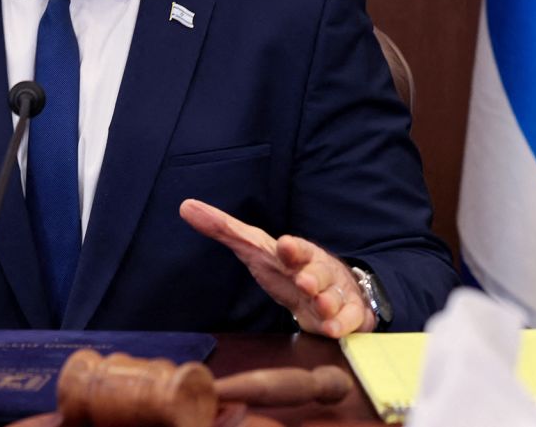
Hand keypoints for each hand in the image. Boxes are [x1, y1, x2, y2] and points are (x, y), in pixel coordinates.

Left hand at [179, 199, 375, 337]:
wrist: (329, 287)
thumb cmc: (285, 267)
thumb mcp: (254, 249)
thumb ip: (223, 230)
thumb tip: (185, 206)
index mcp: (296, 254)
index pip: (295, 247)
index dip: (291, 248)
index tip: (286, 245)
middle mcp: (318, 270)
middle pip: (317, 271)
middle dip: (312, 276)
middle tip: (303, 282)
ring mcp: (334, 292)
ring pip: (334, 295)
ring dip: (327, 301)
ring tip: (320, 306)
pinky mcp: (347, 314)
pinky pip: (350, 319)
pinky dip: (343, 323)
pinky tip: (332, 329)